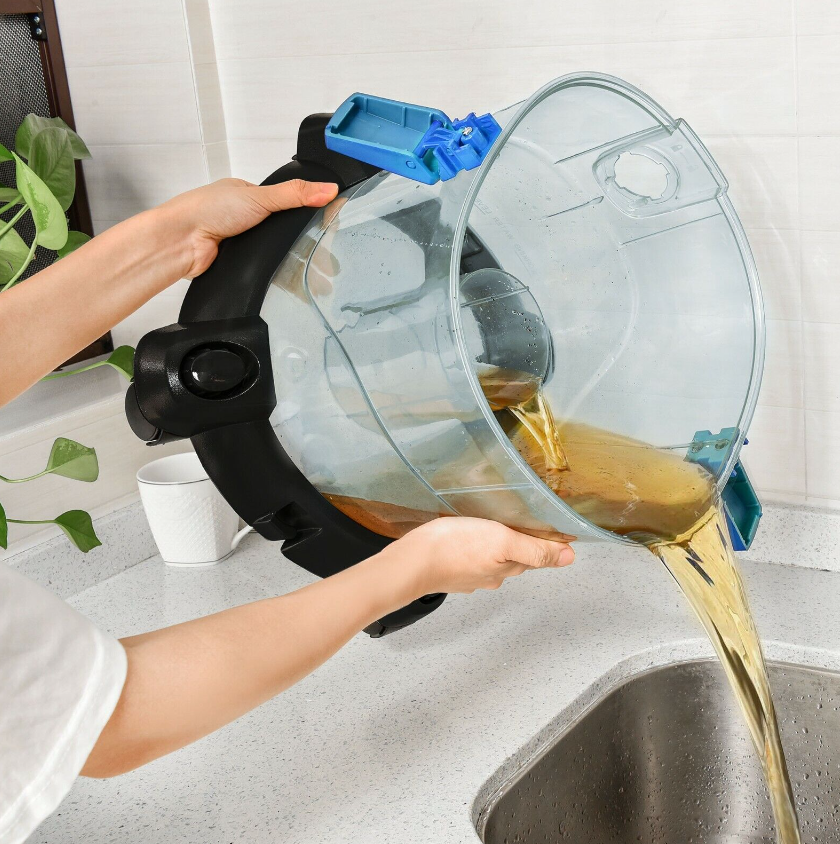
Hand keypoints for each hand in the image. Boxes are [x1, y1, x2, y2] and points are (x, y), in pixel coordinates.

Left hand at [158, 178, 338, 278]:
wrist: (182, 241)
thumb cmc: (207, 210)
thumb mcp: (260, 197)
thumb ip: (295, 194)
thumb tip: (328, 188)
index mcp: (247, 196)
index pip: (284, 203)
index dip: (305, 213)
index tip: (329, 222)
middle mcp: (242, 217)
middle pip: (280, 230)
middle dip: (300, 243)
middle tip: (327, 258)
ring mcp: (238, 241)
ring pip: (271, 251)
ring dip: (286, 260)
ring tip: (316, 277)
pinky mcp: (235, 262)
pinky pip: (260, 268)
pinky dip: (270, 273)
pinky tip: (285, 279)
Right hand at [383, 517, 574, 595]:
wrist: (411, 563)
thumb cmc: (454, 547)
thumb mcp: (502, 540)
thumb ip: (535, 549)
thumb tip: (569, 557)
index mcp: (507, 568)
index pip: (537, 556)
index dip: (546, 542)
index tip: (550, 527)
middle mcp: (491, 576)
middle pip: (515, 558)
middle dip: (521, 541)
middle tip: (522, 519)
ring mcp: (469, 575)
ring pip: (492, 558)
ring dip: (495, 545)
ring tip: (493, 525)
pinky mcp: (450, 571)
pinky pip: (470, 559)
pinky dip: (473, 549)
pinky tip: (466, 538)